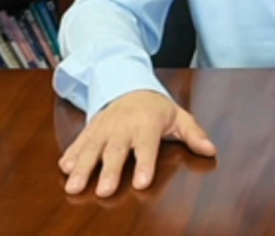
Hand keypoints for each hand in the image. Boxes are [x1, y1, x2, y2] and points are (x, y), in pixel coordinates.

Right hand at [58, 90, 216, 196]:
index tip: (143, 183)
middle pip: (116, 151)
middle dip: (109, 171)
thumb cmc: (155, 108)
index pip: (147, 146)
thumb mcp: (178, 116)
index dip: (145, 164)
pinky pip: (79, 142)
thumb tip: (210, 150)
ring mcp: (104, 128)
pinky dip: (71, 154)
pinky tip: (64, 168)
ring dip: (82, 168)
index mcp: (146, 125)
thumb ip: (193, 134)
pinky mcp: (90, 129)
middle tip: (104, 191)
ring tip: (73, 186)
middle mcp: (123, 127)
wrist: (128, 84)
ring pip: (92, 148)